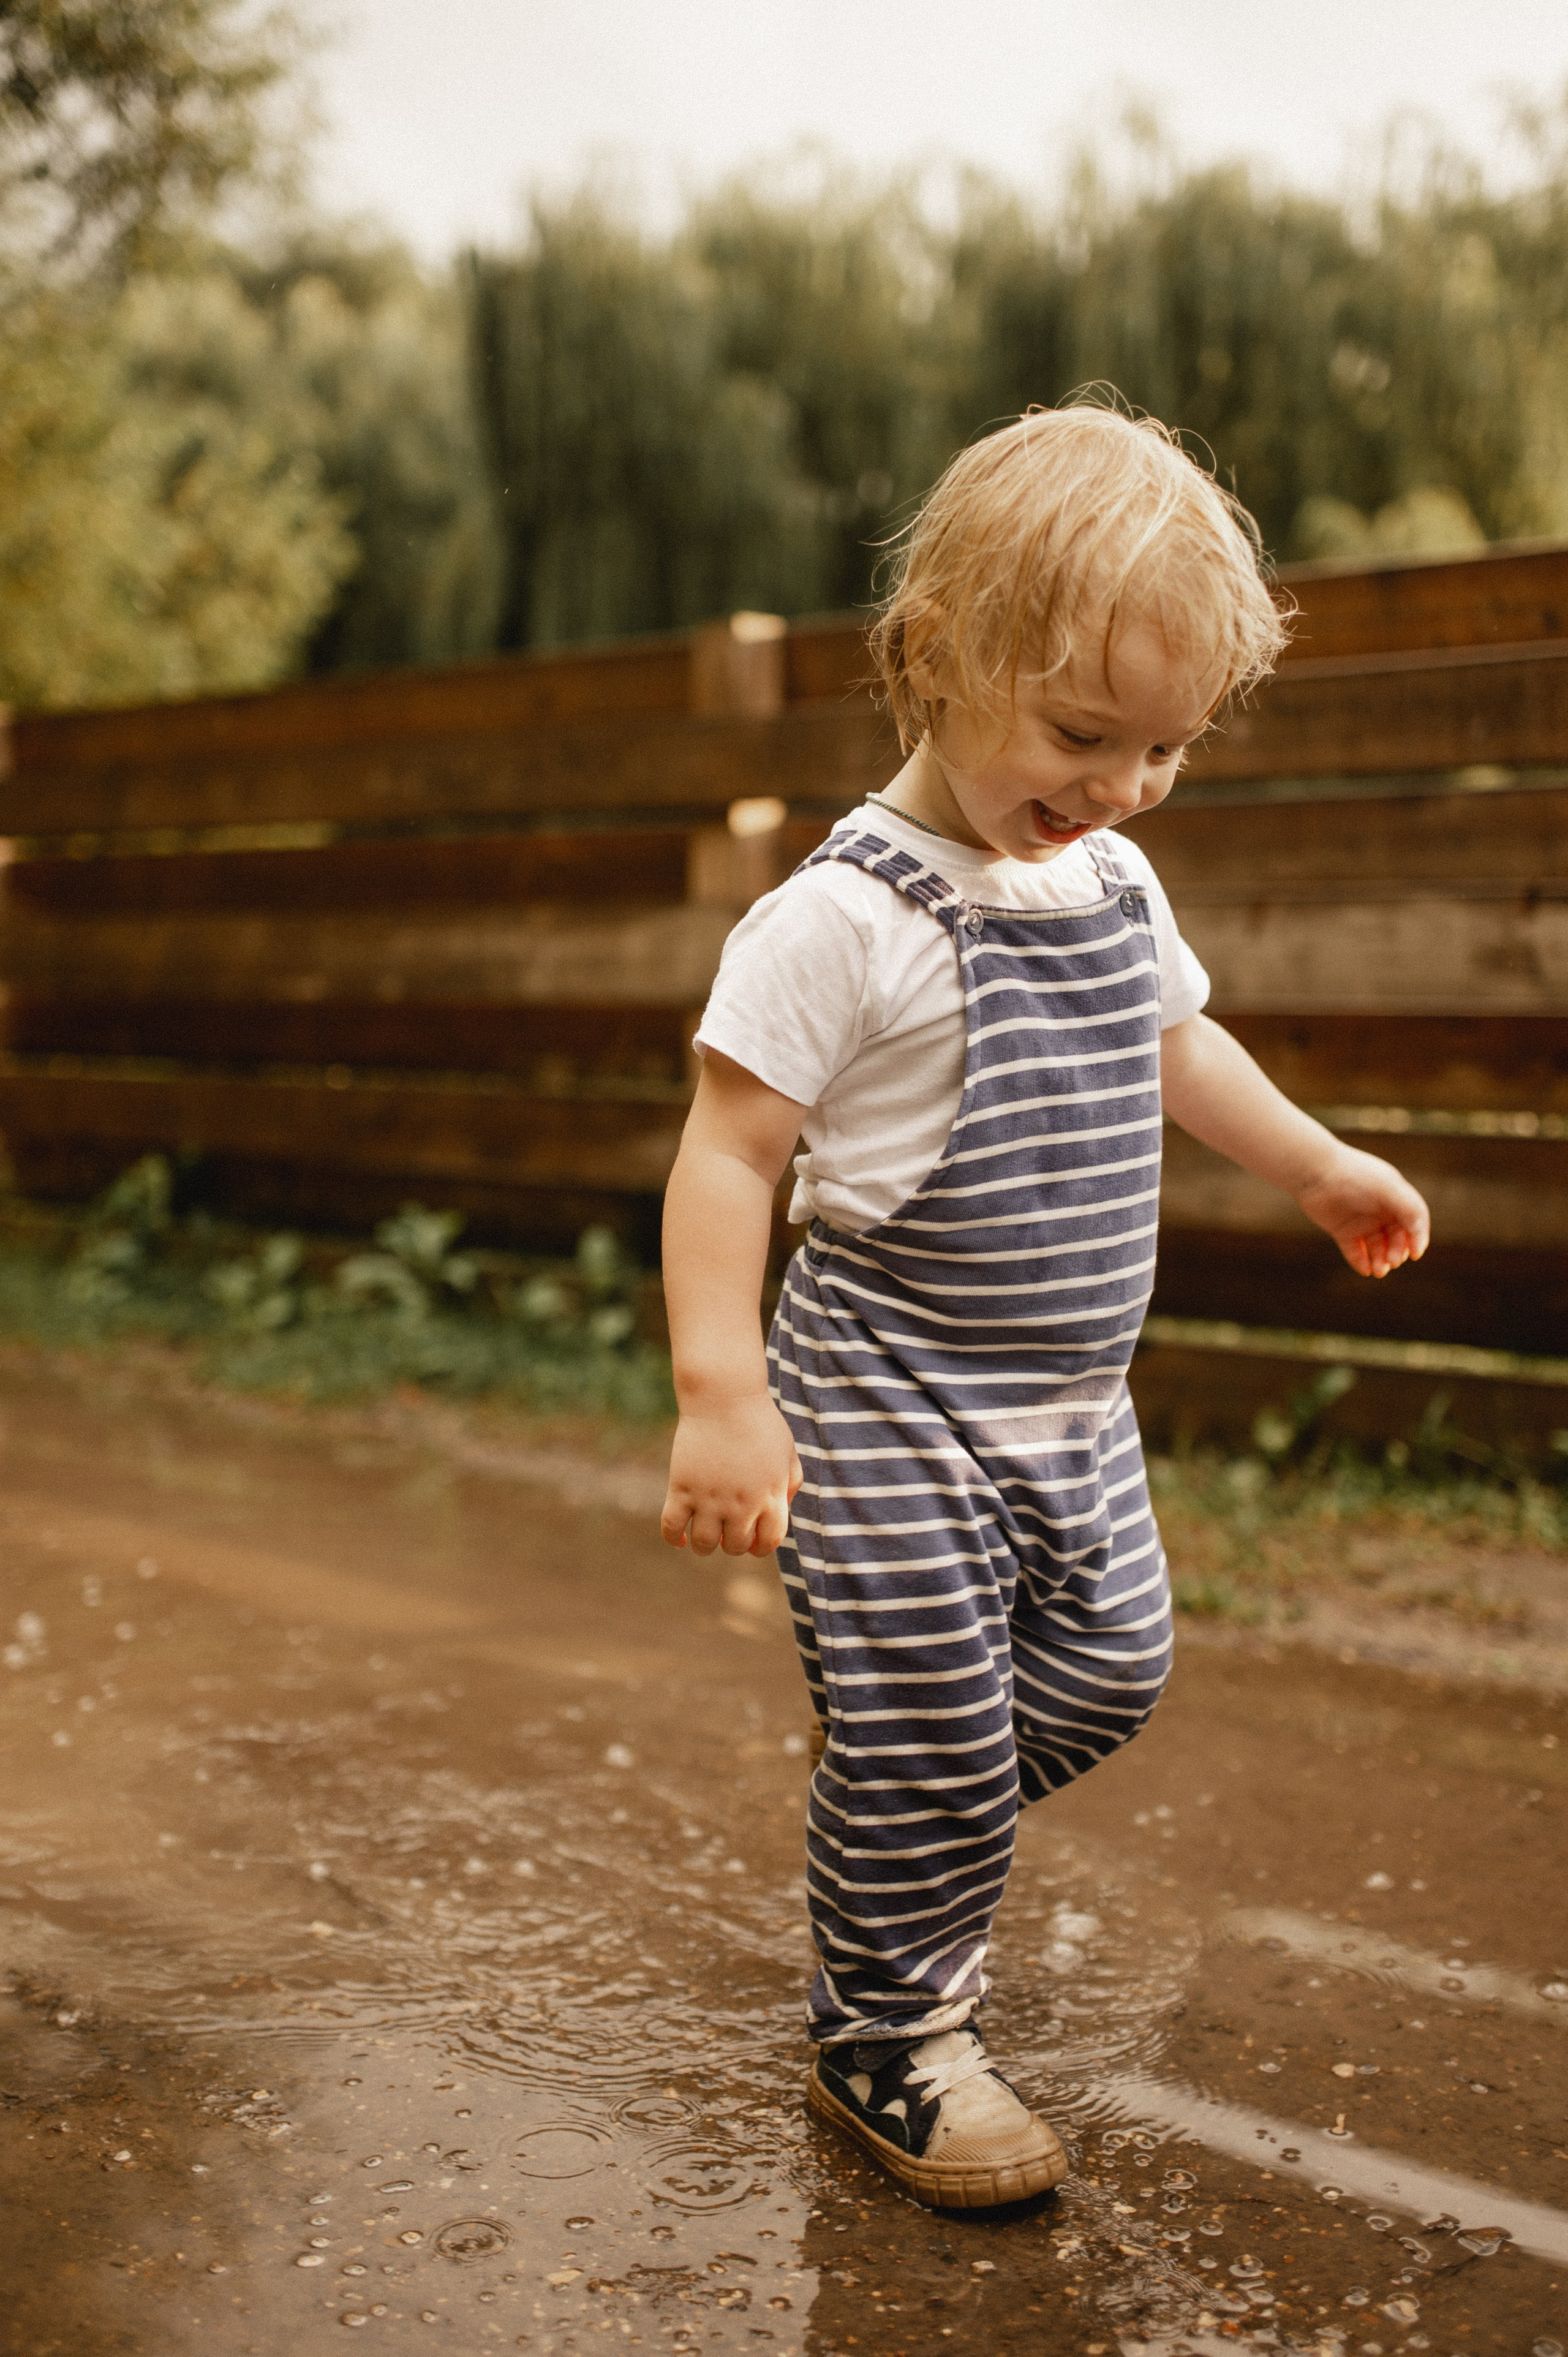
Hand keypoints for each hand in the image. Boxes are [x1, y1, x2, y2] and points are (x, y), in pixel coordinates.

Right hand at [661, 1394, 802, 1556]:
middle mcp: (741, 1503)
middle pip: (735, 1546)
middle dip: (732, 1543)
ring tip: (705, 1533)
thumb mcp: (787, 1452)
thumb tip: (783, 1508)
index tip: (751, 1536)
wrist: (725, 1396)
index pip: (769, 1542)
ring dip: (705, 1546)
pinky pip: (671, 1527)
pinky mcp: (681, 1487)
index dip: (760, 1545)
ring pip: (704, 1544)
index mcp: (770, 1496)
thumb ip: (791, 1483)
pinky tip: (680, 1538)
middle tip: (726, 1529)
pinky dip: (674, 1539)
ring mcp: (709, 1498)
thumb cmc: (759, 1422)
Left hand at [1296, 1142, 1430, 1278]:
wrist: (1314, 1173)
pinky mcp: (1342, 1231)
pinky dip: (1362, 1263)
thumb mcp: (1388, 1188)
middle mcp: (1381, 1211)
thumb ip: (1410, 1208)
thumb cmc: (1354, 1176)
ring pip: (1378, 1248)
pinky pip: (1356, 1252)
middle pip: (1397, 1239)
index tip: (1415, 1254)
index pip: (1414, 1222)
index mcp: (1396, 1197)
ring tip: (1379, 1271)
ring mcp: (1362, 1222)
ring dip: (1381, 1261)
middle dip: (1397, 1252)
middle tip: (1392, 1262)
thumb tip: (1419, 1235)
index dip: (1418, 1239)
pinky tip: (1365, 1270)